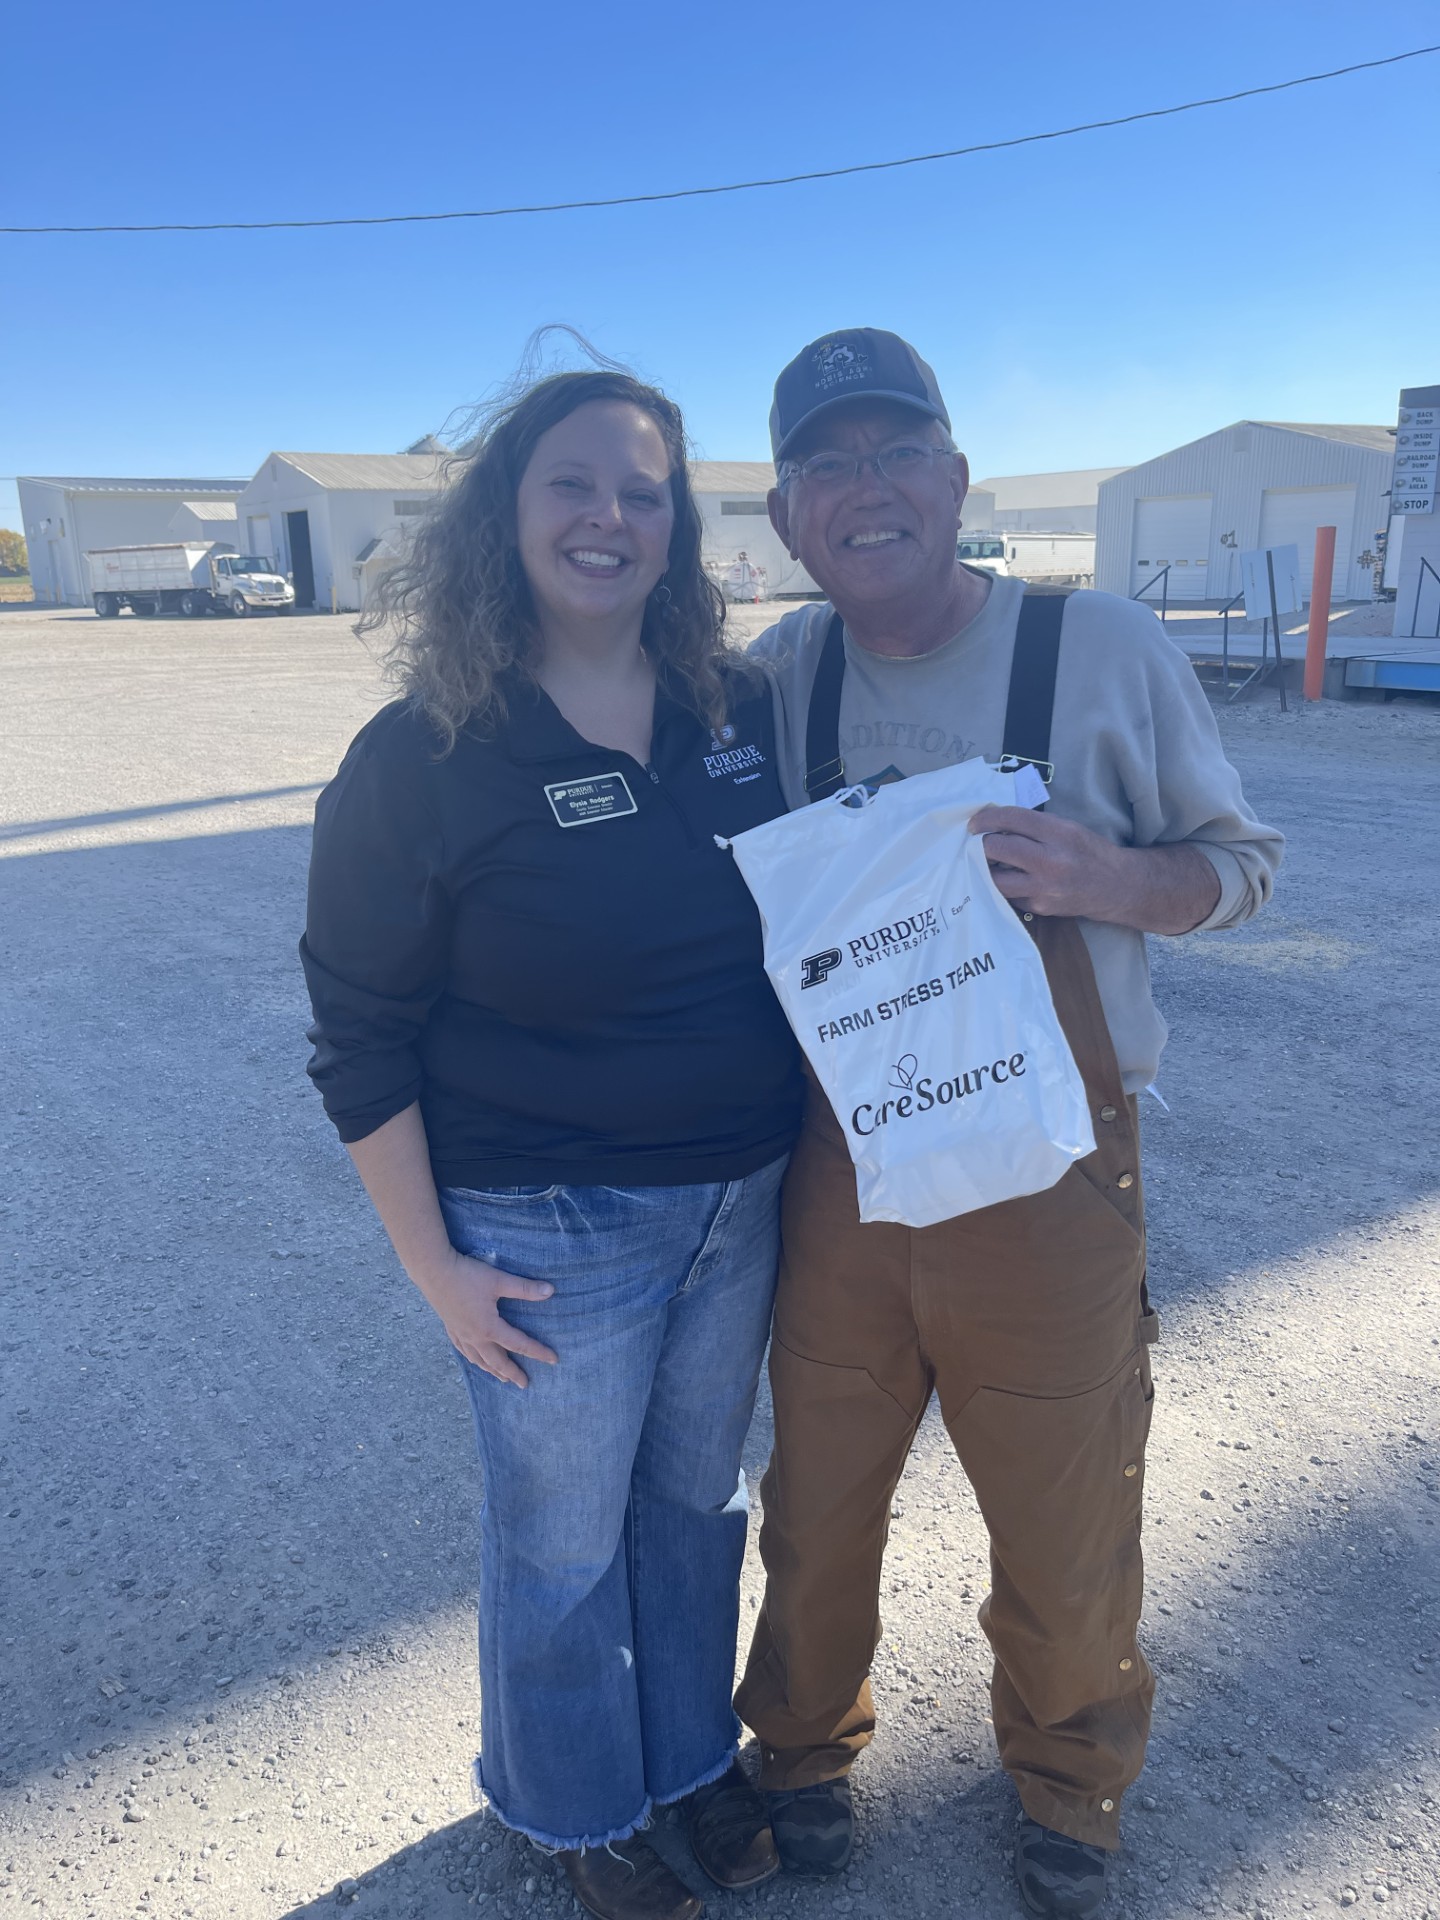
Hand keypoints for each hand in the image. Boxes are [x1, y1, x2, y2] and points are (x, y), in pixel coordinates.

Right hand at [418, 1247, 557, 1387]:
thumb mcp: (499, 1280)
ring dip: (493, 1371)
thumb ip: (525, 1288)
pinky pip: (465, 1352)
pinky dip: (474, 1360)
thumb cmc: (466, 1275)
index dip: (537, 1352)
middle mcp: (474, 1337)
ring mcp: (461, 1335)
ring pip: (479, 1360)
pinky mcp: (451, 1328)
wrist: (433, 1271)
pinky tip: (476, 1360)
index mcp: (489, 1328)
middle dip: (512, 1373)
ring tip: (503, 1378)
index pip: (518, 1344)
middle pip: (497, 1361)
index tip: (553, 1359)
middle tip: (525, 1384)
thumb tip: (550, 1291)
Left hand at [969, 806, 1221, 933]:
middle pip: (996, 848)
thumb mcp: (1068, 828)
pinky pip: (1010, 895)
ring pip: (995, 878)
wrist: (1117, 887)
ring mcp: (1043, 887)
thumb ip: (1035, 826)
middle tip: (978, 843)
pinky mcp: (1039, 907)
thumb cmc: (1091, 852)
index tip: (974, 823)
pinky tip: (1010, 880)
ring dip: (986, 869)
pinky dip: (1006, 886)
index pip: (1012, 819)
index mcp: (1058, 833)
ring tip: (987, 863)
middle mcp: (1050, 860)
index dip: (986, 818)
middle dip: (981, 844)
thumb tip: (996, 824)